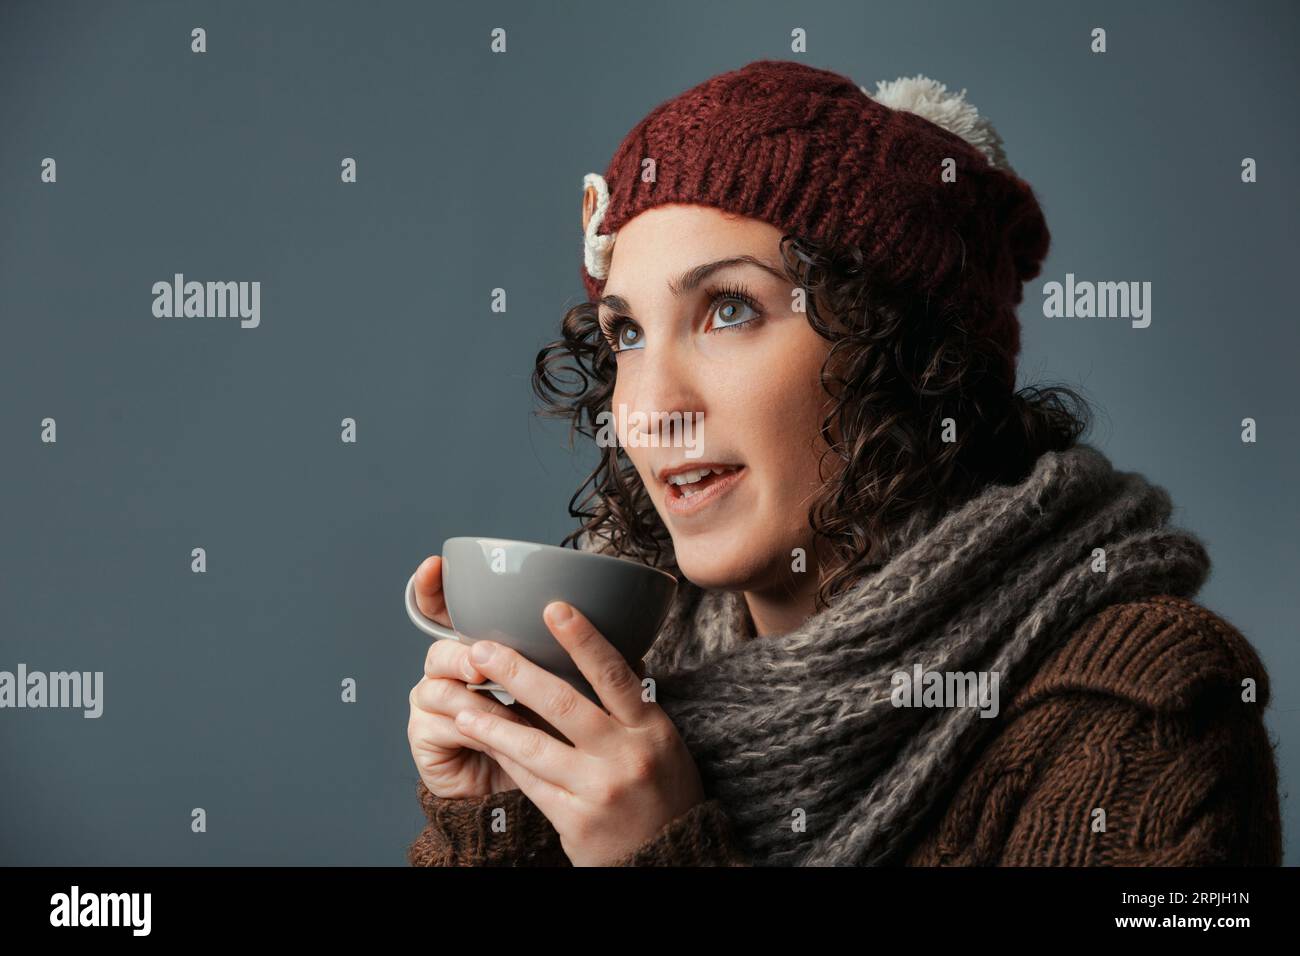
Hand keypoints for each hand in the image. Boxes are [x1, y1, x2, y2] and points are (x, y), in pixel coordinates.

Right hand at [406, 554, 553, 798]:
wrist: (526, 794)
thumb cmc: (551, 735)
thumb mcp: (564, 690)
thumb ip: (568, 656)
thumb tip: (614, 622)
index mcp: (479, 646)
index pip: (445, 609)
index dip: (433, 587)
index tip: (436, 564)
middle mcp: (449, 669)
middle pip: (441, 647)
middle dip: (461, 653)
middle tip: (482, 660)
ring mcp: (430, 701)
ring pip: (440, 687)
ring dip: (476, 700)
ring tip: (503, 710)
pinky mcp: (423, 736)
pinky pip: (443, 726)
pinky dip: (473, 731)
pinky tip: (490, 734)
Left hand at [451, 600, 706, 865]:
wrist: (668, 858)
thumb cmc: (662, 791)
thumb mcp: (662, 742)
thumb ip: (630, 704)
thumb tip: (597, 651)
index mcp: (650, 728)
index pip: (615, 674)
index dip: (583, 639)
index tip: (554, 608)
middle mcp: (626, 756)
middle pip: (564, 704)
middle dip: (517, 672)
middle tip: (482, 648)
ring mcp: (598, 790)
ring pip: (535, 746)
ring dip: (493, 721)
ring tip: (464, 702)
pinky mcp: (575, 820)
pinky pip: (530, 781)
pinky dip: (504, 756)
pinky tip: (482, 738)